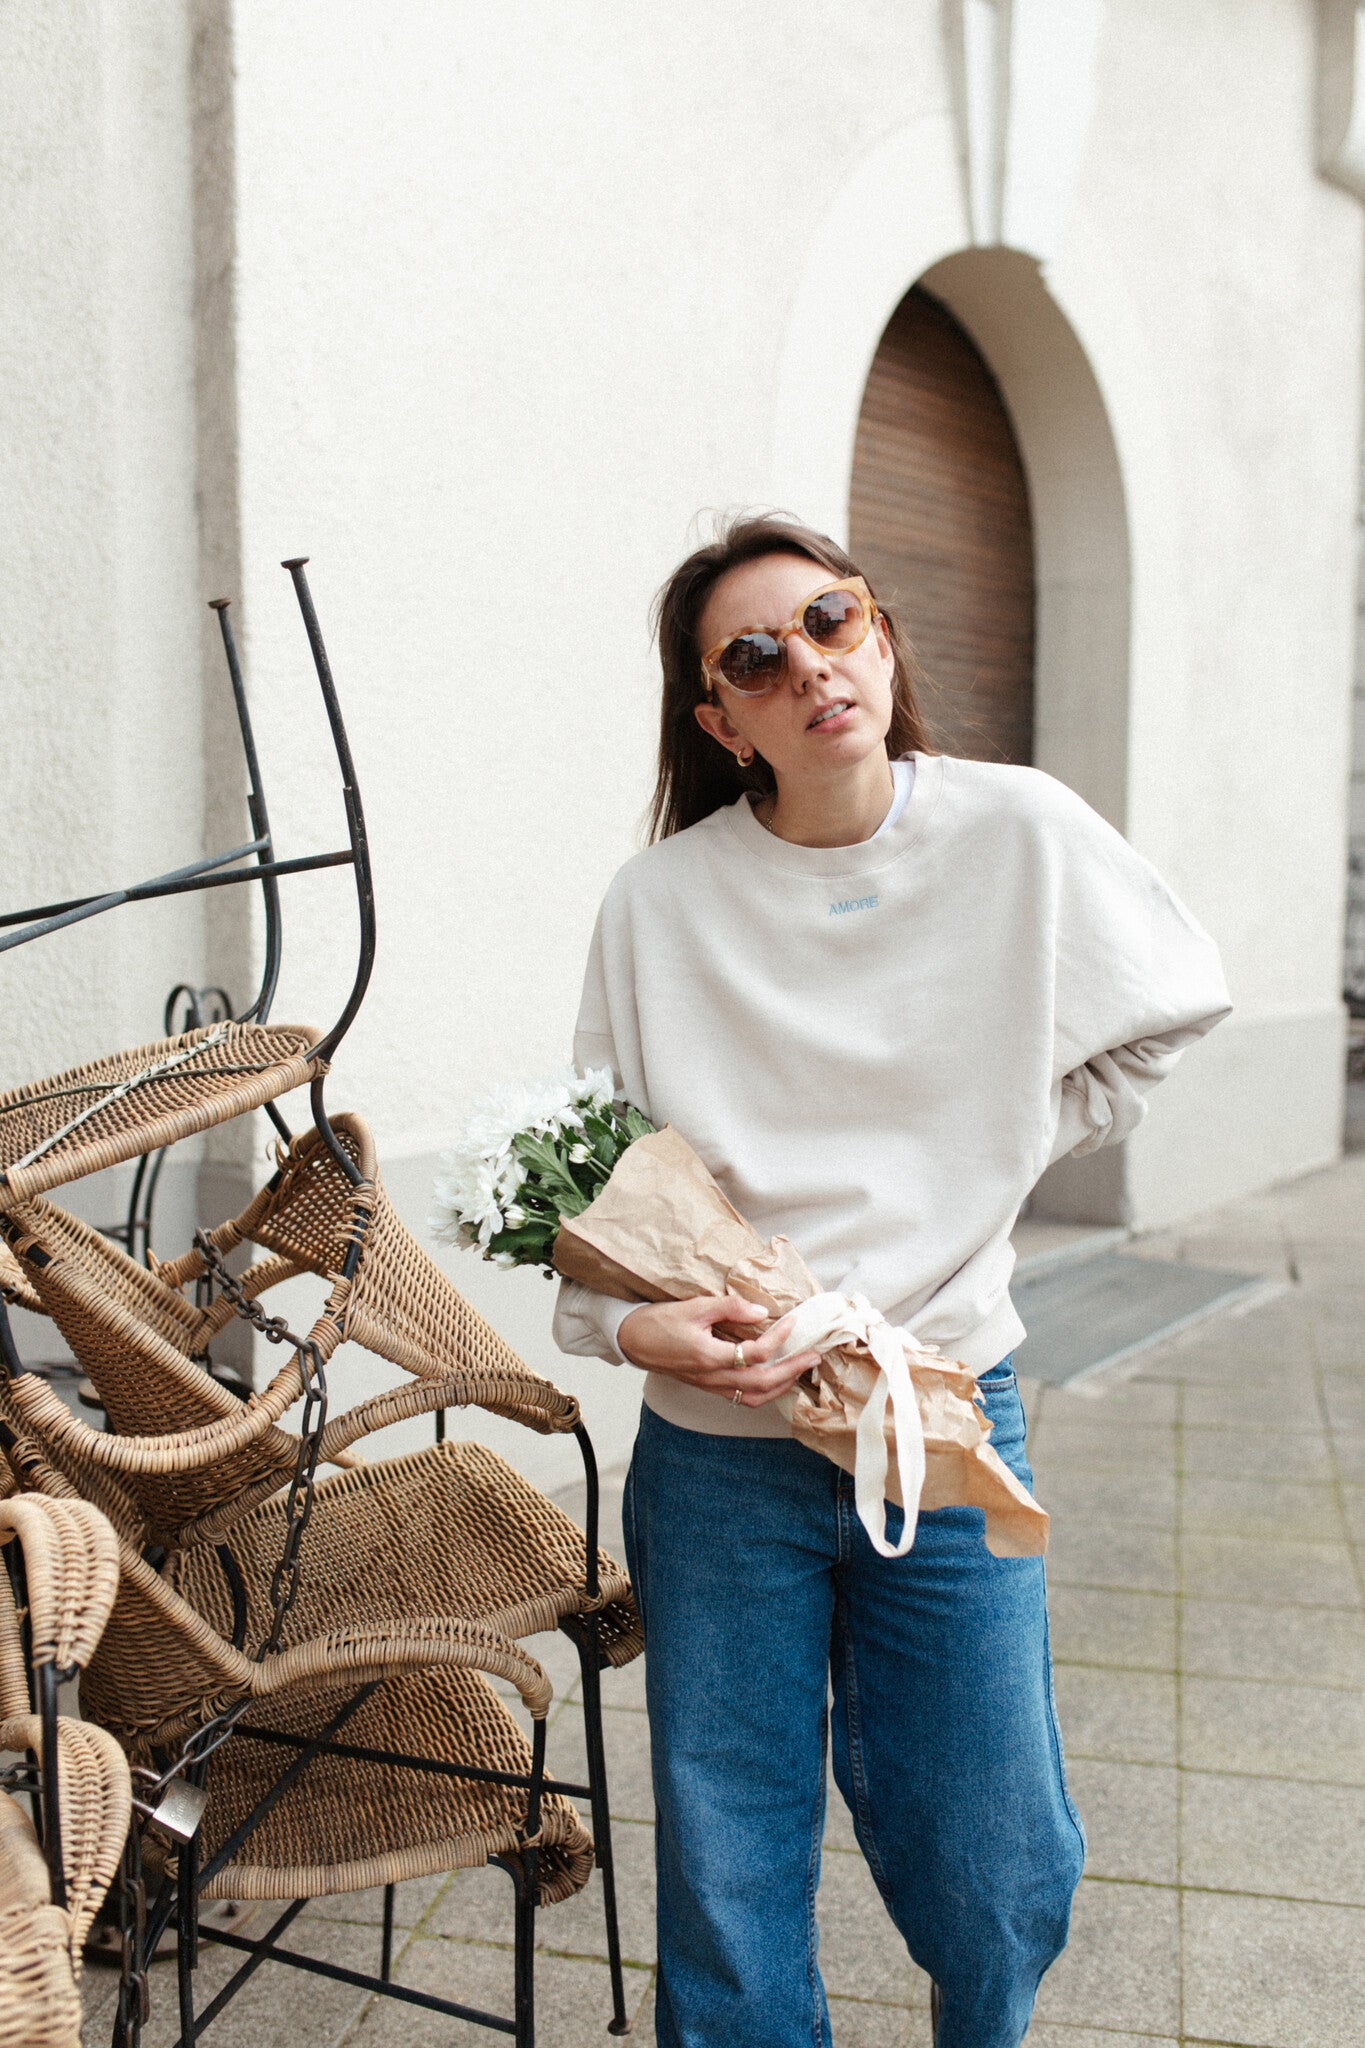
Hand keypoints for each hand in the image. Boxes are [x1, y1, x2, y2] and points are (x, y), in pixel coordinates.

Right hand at [616, 1295, 821, 1407]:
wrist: (632, 1340)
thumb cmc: (659, 1322)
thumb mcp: (694, 1306)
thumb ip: (729, 1308)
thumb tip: (762, 1312)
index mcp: (709, 1357)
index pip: (756, 1353)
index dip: (778, 1337)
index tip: (792, 1320)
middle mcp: (712, 1377)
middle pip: (762, 1383)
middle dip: (792, 1370)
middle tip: (814, 1356)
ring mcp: (711, 1386)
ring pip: (754, 1397)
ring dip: (781, 1385)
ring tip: (800, 1370)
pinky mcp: (708, 1387)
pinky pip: (742, 1398)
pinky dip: (764, 1391)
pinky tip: (774, 1379)